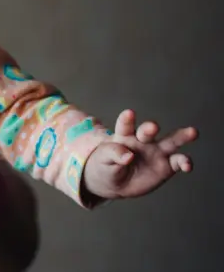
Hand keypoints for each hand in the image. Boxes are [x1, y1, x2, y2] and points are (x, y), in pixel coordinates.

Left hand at [82, 109, 197, 200]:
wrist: (114, 183)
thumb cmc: (106, 165)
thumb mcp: (103, 159)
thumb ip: (113, 154)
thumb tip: (127, 156)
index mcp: (124, 135)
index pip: (125, 125)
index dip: (127, 119)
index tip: (129, 113)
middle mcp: (143, 140)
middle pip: (148, 131)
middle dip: (149, 129)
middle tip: (151, 127)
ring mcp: (156, 152)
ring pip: (171, 141)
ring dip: (182, 136)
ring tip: (192, 132)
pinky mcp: (167, 165)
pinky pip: (178, 162)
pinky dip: (185, 162)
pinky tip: (187, 166)